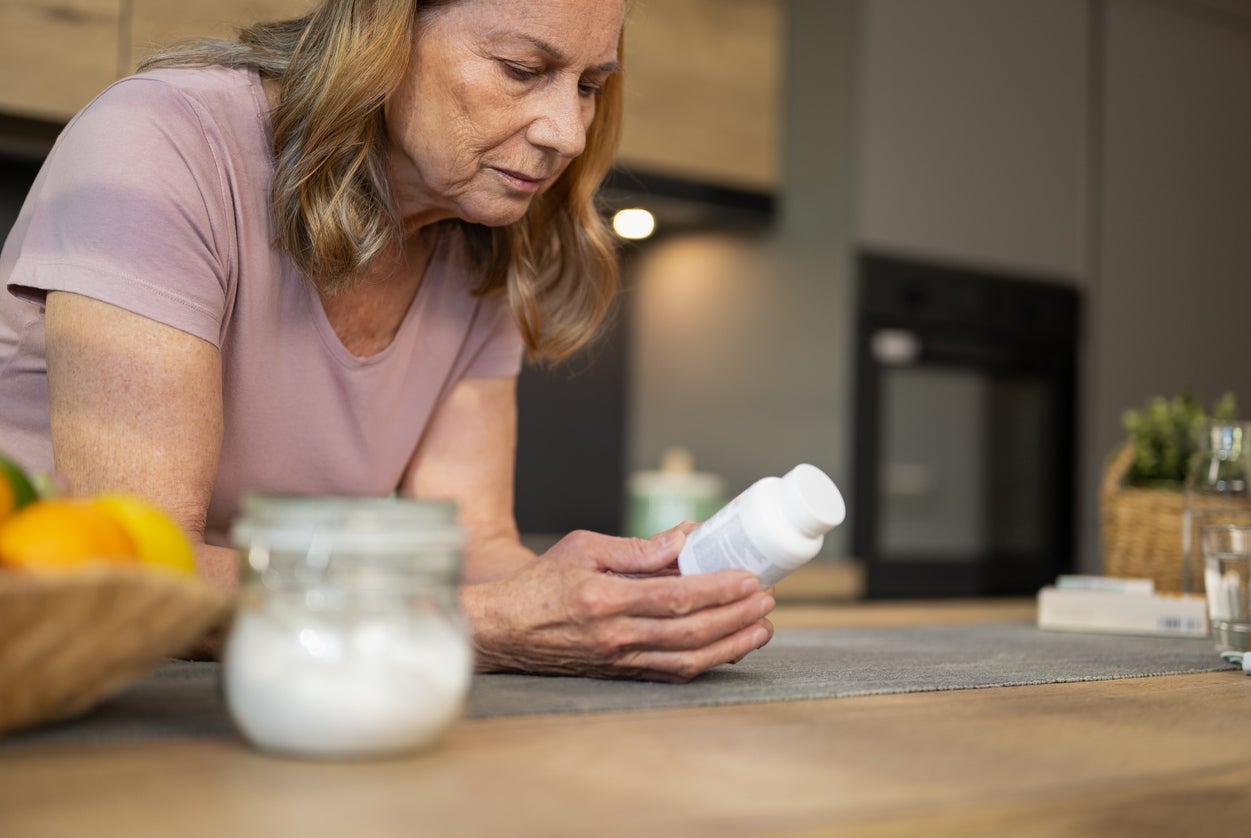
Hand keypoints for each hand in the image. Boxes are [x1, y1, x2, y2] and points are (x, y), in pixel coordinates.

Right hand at [459, 524, 774, 682]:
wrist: (504, 630)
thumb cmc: (540, 584)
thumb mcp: (583, 548)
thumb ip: (637, 548)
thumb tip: (686, 538)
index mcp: (605, 599)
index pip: (676, 597)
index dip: (718, 590)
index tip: (748, 579)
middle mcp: (615, 636)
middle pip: (691, 632)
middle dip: (736, 617)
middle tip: (767, 600)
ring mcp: (619, 660)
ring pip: (688, 660)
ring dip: (731, 644)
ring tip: (762, 627)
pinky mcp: (620, 673)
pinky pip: (672, 673)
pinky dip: (706, 662)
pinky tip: (729, 647)